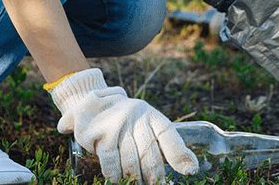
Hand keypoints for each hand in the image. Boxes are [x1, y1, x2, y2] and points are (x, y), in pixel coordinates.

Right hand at [49, 69, 197, 183]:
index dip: (179, 153)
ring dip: (136, 179)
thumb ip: (163, 141)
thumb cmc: (123, 120)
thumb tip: (190, 166)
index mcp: (150, 114)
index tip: (190, 170)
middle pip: (150, 153)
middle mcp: (135, 116)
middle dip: (155, 176)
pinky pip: (111, 161)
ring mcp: (117, 124)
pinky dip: (116, 175)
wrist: (87, 102)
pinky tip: (119, 181)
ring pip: (131, 161)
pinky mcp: (100, 134)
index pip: (168, 133)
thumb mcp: (143, 123)